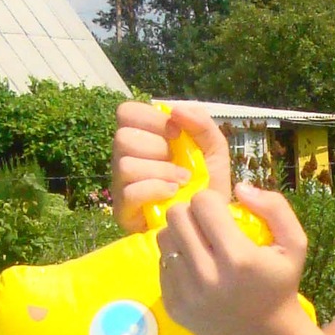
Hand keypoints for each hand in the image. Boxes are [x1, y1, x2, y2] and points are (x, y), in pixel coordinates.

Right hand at [112, 100, 231, 233]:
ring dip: (161, 172)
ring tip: (181, 183)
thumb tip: (175, 110)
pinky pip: (130, 191)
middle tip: (180, 164)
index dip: (151, 119)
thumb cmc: (206, 186)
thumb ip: (201, 124)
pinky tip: (172, 195)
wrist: (209, 225)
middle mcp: (125, 157)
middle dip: (157, 148)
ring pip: (125, 164)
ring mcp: (121, 184)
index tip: (176, 133)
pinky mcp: (123, 210)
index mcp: (143, 138)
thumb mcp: (214, 150)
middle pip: (123, 137)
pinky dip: (156, 189)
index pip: (126, 112)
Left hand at [158, 183, 308, 334]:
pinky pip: (162, 264)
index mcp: (238, 258)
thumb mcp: (295, 244)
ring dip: (181, 234)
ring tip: (199, 244)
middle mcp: (208, 276)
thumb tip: (238, 187)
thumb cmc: (281, 285)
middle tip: (207, 224)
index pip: (202, 203)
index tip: (222, 212)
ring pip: (164, 238)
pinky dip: (177, 260)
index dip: (212, 200)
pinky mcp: (174, 307)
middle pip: (176, 216)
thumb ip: (274, 207)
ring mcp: (187, 294)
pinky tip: (196, 267)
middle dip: (192, 212)